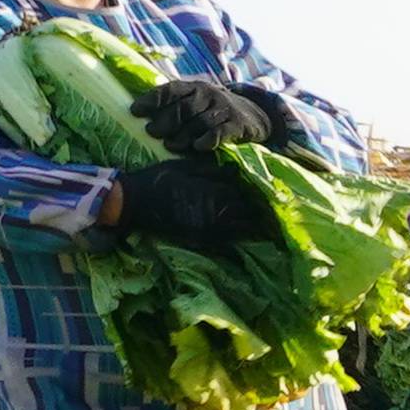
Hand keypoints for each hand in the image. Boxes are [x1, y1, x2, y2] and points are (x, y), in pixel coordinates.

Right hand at [107, 152, 276, 254]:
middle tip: (277, 211)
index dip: (260, 194)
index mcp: (212, 191)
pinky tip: (248, 236)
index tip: (274, 194)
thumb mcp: (182, 167)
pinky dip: (239, 238)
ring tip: (270, 226)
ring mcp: (208, 228)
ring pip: (242, 230)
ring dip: (256, 227)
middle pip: (248, 213)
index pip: (245, 193)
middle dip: (262, 212)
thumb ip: (209, 170)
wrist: (133, 203)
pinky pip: (227, 242)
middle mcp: (214, 212)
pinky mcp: (200, 240)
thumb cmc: (157, 180)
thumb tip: (235, 170)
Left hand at [136, 75, 304, 158]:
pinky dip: (208, 139)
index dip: (151, 100)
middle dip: (165, 121)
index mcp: (193, 87)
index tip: (135, 111)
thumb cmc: (215, 111)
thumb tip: (143, 117)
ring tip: (170, 145)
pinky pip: (220, 132)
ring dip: (183, 135)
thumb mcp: (196, 101)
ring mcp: (224, 108)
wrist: (255, 113)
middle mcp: (208, 94)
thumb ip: (175, 105)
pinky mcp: (238, 124)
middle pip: (182, 108)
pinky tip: (198, 147)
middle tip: (151, 132)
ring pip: (199, 121)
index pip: (169, 90)